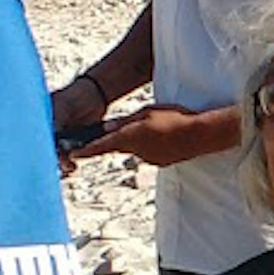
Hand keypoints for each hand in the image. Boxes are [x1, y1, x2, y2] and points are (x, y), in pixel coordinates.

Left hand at [67, 103, 239, 169]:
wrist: (200, 135)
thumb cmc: (174, 118)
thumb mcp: (146, 112)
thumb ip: (125, 120)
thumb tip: (108, 127)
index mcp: (130, 137)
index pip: (101, 145)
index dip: (86, 150)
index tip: (73, 154)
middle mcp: (136, 152)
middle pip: (119, 146)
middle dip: (119, 138)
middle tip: (129, 127)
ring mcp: (149, 159)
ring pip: (136, 149)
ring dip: (139, 140)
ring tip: (158, 126)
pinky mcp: (161, 162)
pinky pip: (150, 152)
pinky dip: (152, 145)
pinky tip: (166, 135)